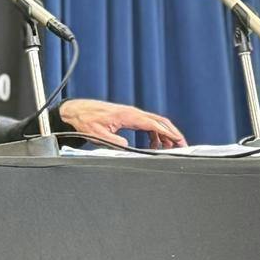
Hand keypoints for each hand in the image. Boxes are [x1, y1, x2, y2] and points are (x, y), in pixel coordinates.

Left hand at [56, 98, 186, 148]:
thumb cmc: (87, 121)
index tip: (179, 141)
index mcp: (129, 116)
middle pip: (160, 122)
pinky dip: (155, 134)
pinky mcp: (129, 117)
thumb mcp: (98, 135)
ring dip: (164, 135)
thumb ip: (114, 142)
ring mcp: (132, 114)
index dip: (168, 133)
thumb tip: (128, 148)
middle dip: (173, 134)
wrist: (77, 110)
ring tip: (166, 149)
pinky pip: (148, 125)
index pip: (154, 124)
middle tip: (182, 146)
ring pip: (156, 123)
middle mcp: (133, 113)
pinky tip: (153, 145)